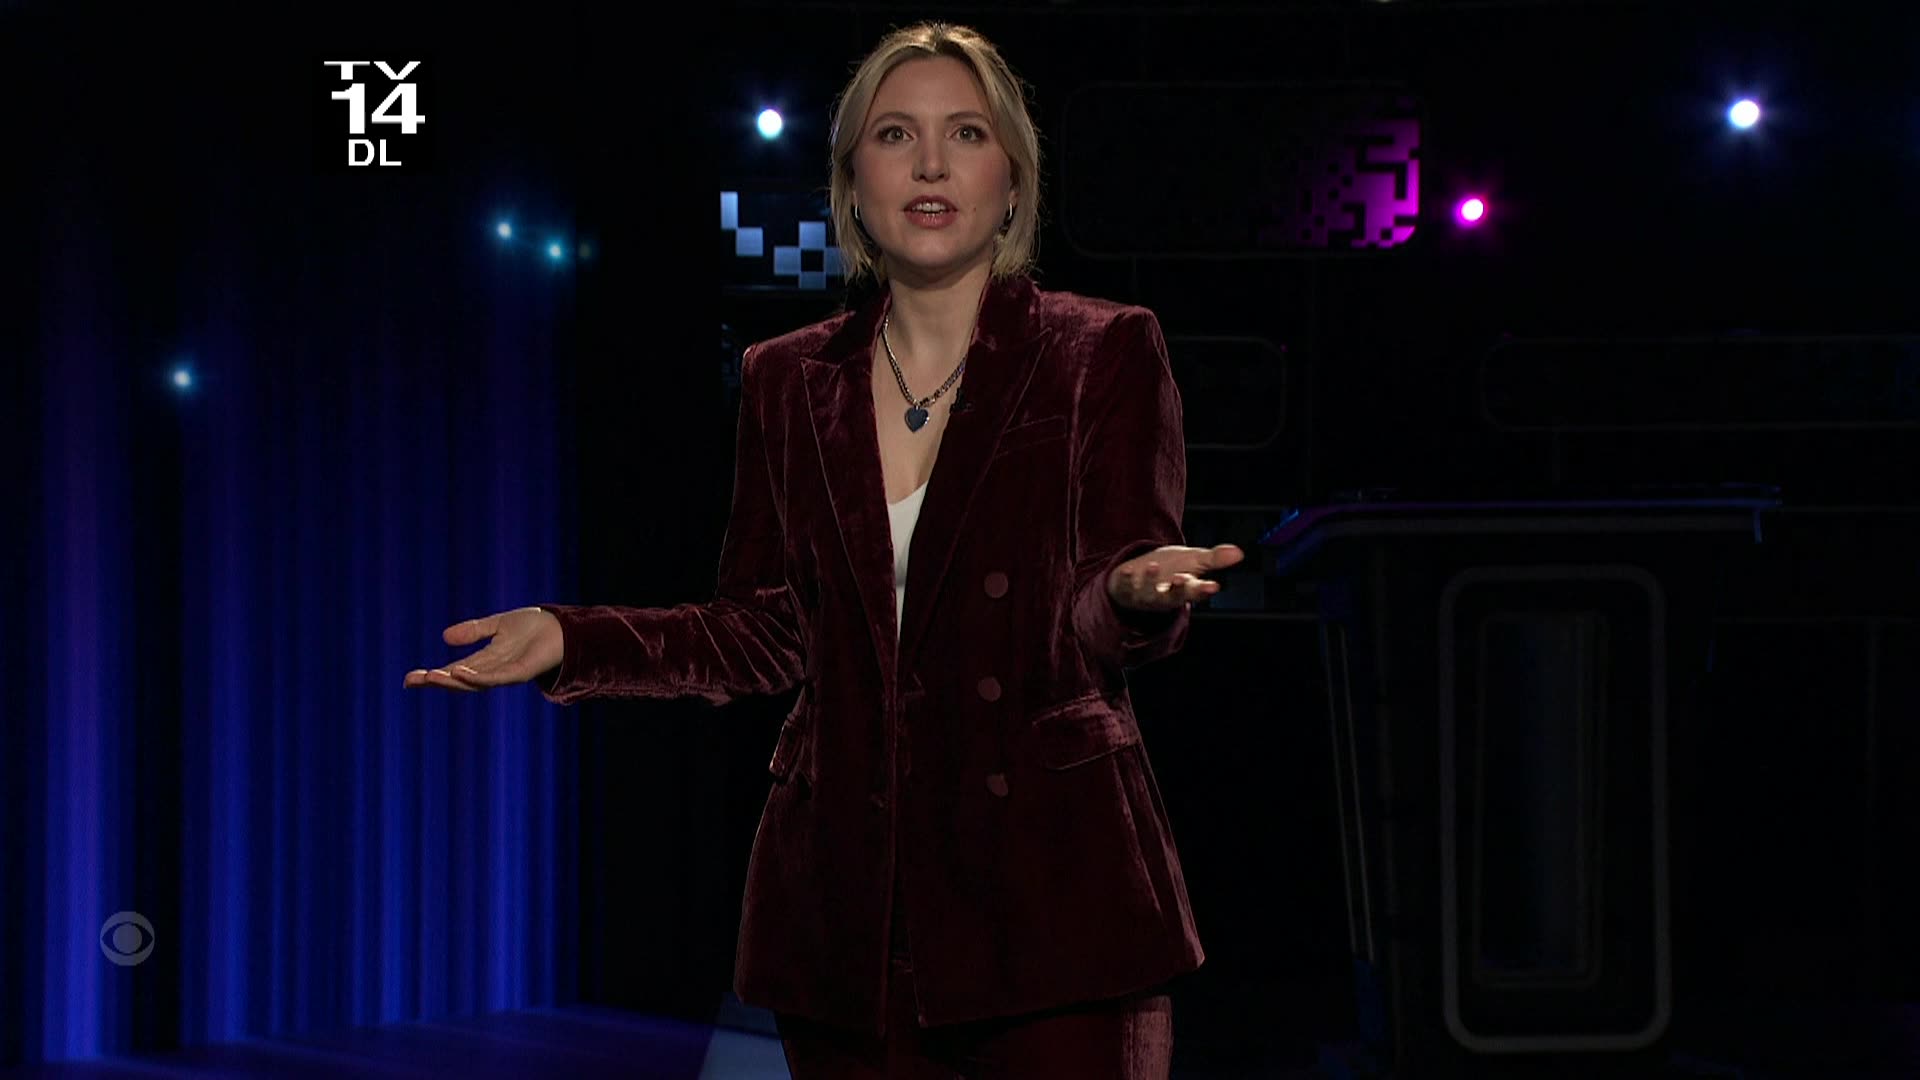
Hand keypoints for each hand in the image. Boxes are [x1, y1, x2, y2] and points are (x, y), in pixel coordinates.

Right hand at [403, 606, 563, 692]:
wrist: (563, 628)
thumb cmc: (535, 627)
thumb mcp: (498, 625)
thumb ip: (474, 631)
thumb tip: (444, 637)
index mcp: (486, 660)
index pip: (454, 670)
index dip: (433, 675)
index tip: (409, 679)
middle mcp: (493, 670)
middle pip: (460, 680)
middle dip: (436, 681)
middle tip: (412, 681)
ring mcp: (507, 673)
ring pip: (475, 682)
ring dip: (452, 680)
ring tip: (431, 677)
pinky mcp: (522, 671)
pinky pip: (497, 677)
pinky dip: (478, 677)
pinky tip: (461, 672)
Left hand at [1107, 544, 1244, 612]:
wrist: (1139, 576)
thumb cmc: (1171, 570)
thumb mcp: (1194, 562)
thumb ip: (1215, 559)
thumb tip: (1239, 552)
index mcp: (1184, 590)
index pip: (1196, 592)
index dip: (1204, 590)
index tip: (1213, 586)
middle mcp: (1165, 595)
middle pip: (1173, 597)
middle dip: (1179, 590)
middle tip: (1184, 580)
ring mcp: (1144, 594)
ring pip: (1148, 593)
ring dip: (1150, 582)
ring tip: (1153, 567)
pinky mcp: (1125, 588)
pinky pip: (1124, 586)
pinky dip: (1125, 579)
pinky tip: (1127, 570)